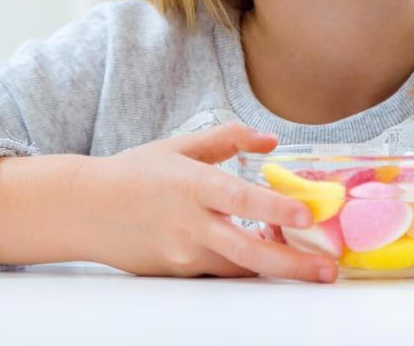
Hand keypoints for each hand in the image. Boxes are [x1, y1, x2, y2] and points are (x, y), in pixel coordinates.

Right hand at [78, 122, 335, 282]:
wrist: (85, 210)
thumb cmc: (134, 173)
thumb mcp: (180, 146)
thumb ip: (228, 138)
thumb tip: (270, 140)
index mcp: (192, 186)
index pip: (240, 198)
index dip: (274, 208)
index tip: (306, 214)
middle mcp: (190, 225)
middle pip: (248, 252)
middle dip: (293, 265)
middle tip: (328, 270)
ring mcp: (183, 255)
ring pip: (238, 268)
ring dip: (274, 268)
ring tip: (309, 266)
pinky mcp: (177, 273)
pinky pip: (219, 272)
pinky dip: (244, 266)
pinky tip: (264, 256)